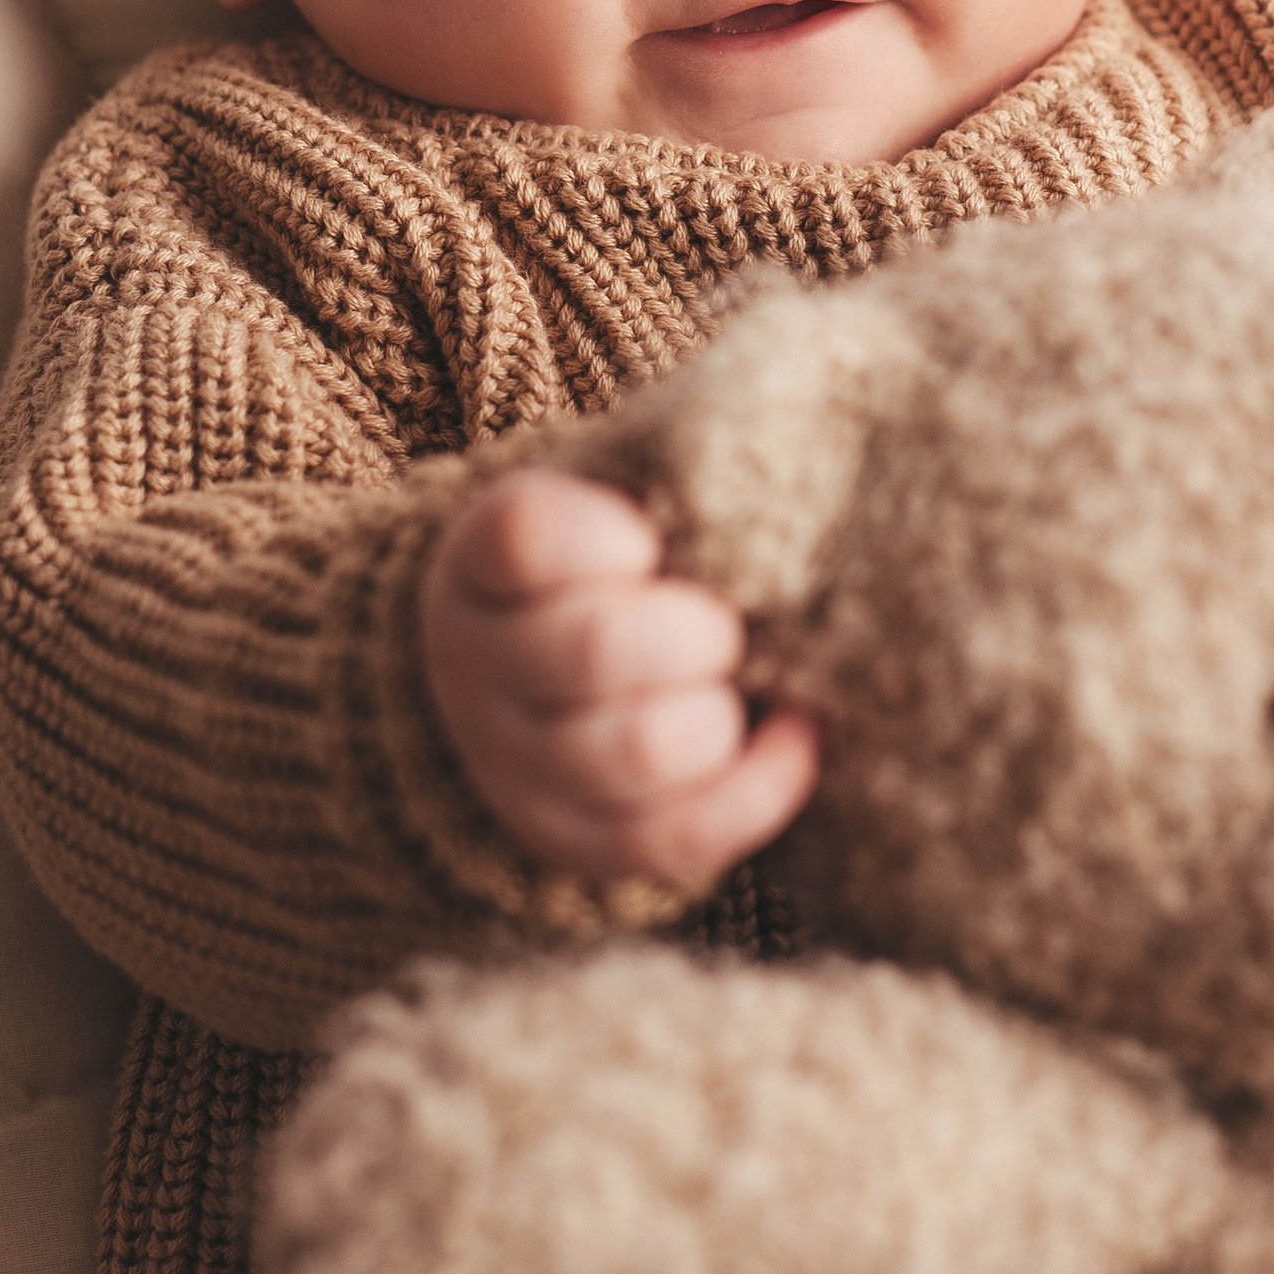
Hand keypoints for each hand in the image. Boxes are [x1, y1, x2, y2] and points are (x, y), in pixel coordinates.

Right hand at [422, 470, 820, 888]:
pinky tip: (793, 734)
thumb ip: (675, 465)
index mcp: (483, 560)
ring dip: (718, 715)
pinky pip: (676, 836)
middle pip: (594, 651)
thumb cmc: (612, 557)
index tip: (651, 536)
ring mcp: (516, 764)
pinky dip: (760, 785)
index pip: (525, 535)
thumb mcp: (613, 490)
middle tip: (726, 619)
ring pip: (635, 755)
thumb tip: (781, 434)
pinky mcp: (573, 839)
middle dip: (698, 632)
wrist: (534, 670)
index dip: (611, 535)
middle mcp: (479, 666)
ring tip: (740, 683)